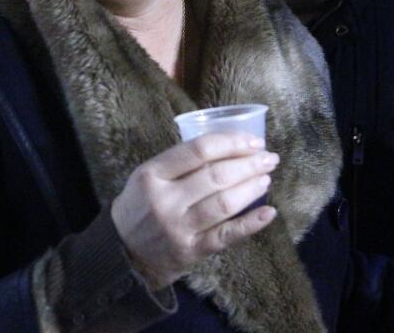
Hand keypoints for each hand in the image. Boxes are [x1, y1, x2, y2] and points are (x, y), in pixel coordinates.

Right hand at [110, 133, 278, 290]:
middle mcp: (165, 200)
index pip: (198, 150)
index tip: (254, 141)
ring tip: (266, 177)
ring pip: (224, 203)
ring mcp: (179, 228)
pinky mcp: (191, 251)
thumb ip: (180, 162)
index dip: (231, 142)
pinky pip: (226, 235)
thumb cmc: (141, 204)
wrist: (124, 250)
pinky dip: (250, 224)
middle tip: (270, 158)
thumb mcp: (148, 176)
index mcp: (152, 174)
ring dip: (251, 188)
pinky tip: (268, 212)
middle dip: (249, 164)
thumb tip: (229, 146)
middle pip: (215, 176)